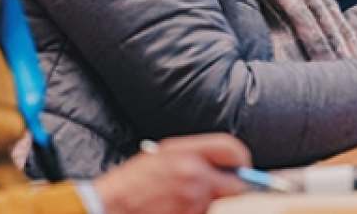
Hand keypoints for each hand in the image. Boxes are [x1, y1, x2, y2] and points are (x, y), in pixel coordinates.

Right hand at [93, 134, 249, 213]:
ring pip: (216, 204)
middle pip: (235, 184)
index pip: (230, 149)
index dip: (241, 159)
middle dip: (231, 187)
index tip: (242, 165)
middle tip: (217, 187)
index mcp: (186, 152)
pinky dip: (194, 213)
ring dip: (205, 202)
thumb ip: (194, 155)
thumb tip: (224, 162)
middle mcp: (194, 175)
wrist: (114, 205)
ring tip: (177, 198)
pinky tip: (173, 209)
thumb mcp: (163, 155)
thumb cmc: (133, 181)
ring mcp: (194, 201)